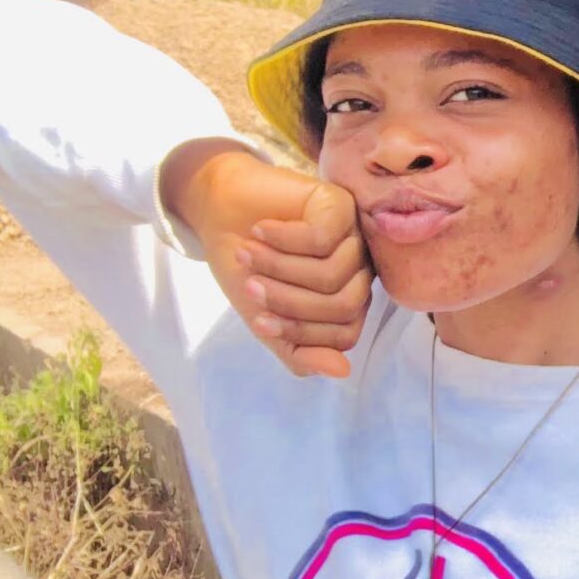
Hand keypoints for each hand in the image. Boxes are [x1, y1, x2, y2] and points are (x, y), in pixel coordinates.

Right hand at [161, 139, 370, 379]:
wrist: (220, 210)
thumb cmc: (247, 266)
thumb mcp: (265, 319)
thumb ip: (299, 351)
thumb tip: (342, 372)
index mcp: (346, 301)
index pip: (344, 336)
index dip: (300, 332)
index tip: (258, 320)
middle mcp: (358, 271)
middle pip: (342, 306)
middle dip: (288, 301)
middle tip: (250, 285)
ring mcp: (354, 237)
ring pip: (331, 274)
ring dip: (278, 267)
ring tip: (247, 252)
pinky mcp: (341, 206)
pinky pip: (322, 238)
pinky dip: (283, 239)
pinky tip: (261, 230)